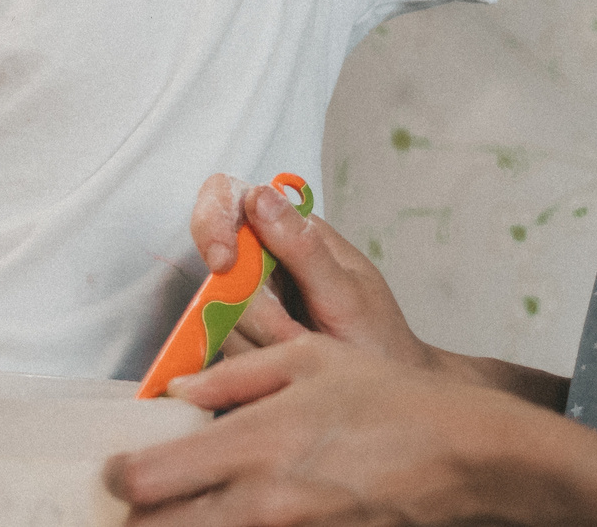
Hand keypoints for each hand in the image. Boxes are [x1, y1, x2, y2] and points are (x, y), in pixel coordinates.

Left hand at [106, 337, 541, 524]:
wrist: (466, 458)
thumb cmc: (395, 402)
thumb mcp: (314, 359)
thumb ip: (236, 374)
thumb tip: (181, 390)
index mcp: (251, 443)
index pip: (144, 480)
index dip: (119, 477)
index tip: (120, 468)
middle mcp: (258, 503)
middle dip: (139, 519)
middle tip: (143, 500)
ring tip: (189, 505)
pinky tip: (242, 512)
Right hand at [186, 180, 429, 364]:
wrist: (382, 401)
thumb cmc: (377, 337)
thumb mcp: (345, 292)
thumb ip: (302, 247)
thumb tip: (257, 196)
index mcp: (292, 227)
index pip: (229, 197)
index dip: (213, 223)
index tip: (223, 263)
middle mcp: (264, 258)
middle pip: (219, 269)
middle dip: (254, 311)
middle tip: (295, 333)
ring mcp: (249, 299)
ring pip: (216, 314)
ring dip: (259, 341)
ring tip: (304, 348)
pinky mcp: (242, 337)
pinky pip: (224, 347)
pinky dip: (255, 361)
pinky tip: (289, 362)